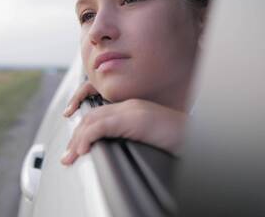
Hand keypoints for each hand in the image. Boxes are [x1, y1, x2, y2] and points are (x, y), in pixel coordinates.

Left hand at [61, 83, 186, 164]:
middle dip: (76, 137)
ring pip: (93, 121)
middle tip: (68, 156)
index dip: (83, 131)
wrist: (196, 136)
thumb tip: (113, 151)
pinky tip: (83, 150)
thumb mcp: (147, 139)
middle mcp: (128, 107)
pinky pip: (101, 126)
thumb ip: (130, 138)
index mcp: (132, 110)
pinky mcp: (133, 119)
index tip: (76, 147)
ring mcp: (131, 111)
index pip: (99, 115)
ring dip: (78, 140)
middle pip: (92, 117)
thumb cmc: (176, 140)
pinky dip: (88, 138)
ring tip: (72, 157)